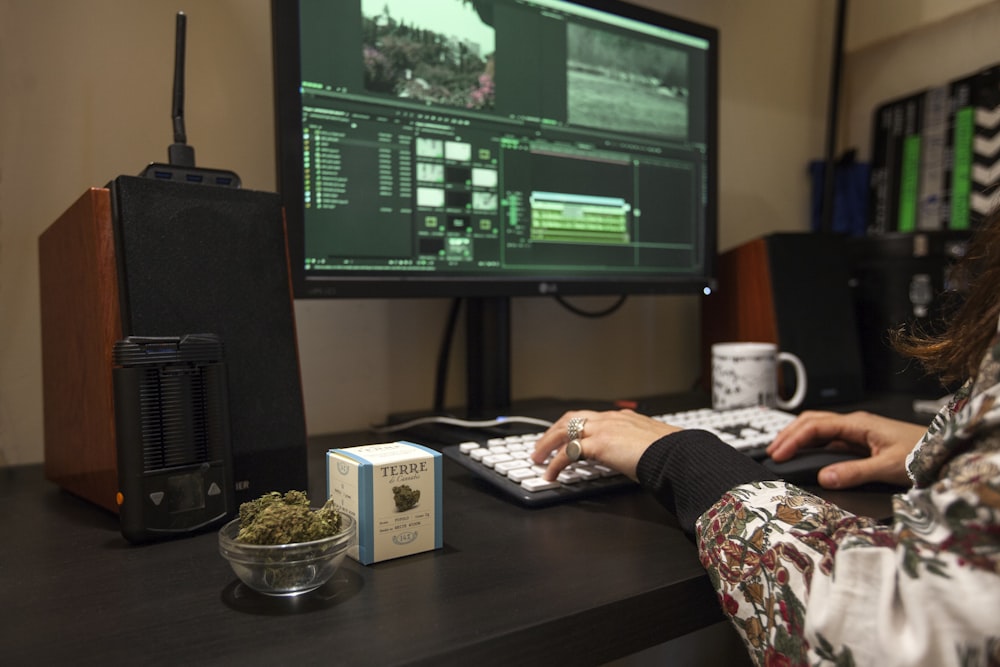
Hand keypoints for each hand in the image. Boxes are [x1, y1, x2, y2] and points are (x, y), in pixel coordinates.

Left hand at [531, 409, 680, 481]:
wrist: (677, 454)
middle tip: (541, 444)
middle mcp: (610, 419)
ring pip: (563, 431)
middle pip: (570, 419)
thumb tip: (636, 459)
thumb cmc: (671, 453)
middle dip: (553, 431)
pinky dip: (555, 464)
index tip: (564, 434)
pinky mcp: (598, 444)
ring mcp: (602, 429)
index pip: (590, 417)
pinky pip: (568, 453)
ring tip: (537, 457)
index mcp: (623, 417)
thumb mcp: (651, 445)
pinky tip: (551, 474)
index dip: (573, 425)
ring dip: (547, 444)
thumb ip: (638, 447)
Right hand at [766, 410, 925, 488]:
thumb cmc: (924, 454)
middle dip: (789, 435)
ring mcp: (858, 434)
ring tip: (783, 452)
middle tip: (772, 452)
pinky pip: (831, 442)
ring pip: (820, 430)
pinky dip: (813, 447)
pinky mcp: (862, 444)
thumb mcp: (889, 466)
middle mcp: (856, 425)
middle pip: (812, 422)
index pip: (816, 427)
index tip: (778, 455)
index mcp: (859, 424)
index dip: (793, 440)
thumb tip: (823, 478)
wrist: (947, 451)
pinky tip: (807, 457)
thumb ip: (855, 473)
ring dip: (799, 438)